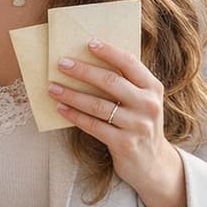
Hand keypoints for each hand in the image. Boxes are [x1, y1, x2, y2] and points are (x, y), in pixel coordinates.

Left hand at [46, 39, 181, 201]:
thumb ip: (127, 82)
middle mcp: (148, 105)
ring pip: (98, 105)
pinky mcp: (124, 143)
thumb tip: (92, 60)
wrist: (153, 163)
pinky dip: (75, 116)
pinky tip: (61, 108)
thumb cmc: (140, 124)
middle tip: (61, 63)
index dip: (108, 51)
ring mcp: (137, 125)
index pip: (129, 63)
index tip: (88, 43)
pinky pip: (93, 126)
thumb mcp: (143, 100)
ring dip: (72, 95)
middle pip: (111, 82)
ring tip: (53, 87)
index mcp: (153, 87)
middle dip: (83, 71)